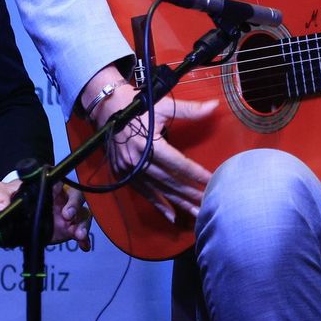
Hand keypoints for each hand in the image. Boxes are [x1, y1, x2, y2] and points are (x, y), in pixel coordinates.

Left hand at [0, 177, 91, 250]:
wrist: (17, 209)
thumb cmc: (13, 195)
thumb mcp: (2, 192)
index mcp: (48, 185)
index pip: (60, 181)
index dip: (61, 187)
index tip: (57, 194)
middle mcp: (61, 197)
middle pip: (76, 196)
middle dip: (75, 205)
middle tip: (67, 216)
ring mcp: (66, 213)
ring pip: (82, 214)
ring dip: (82, 224)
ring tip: (79, 235)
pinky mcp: (67, 228)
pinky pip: (80, 232)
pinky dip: (84, 239)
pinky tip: (84, 245)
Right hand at [83, 68, 215, 225]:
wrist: (106, 108)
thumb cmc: (136, 105)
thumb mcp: (163, 105)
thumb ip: (190, 110)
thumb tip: (214, 105)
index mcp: (149, 143)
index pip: (178, 163)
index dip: (196, 173)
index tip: (213, 182)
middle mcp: (138, 160)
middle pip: (170, 181)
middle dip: (191, 193)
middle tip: (210, 203)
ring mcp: (129, 169)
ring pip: (158, 190)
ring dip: (178, 202)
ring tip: (197, 213)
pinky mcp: (122, 174)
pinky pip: (142, 192)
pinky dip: (157, 204)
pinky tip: (171, 215)